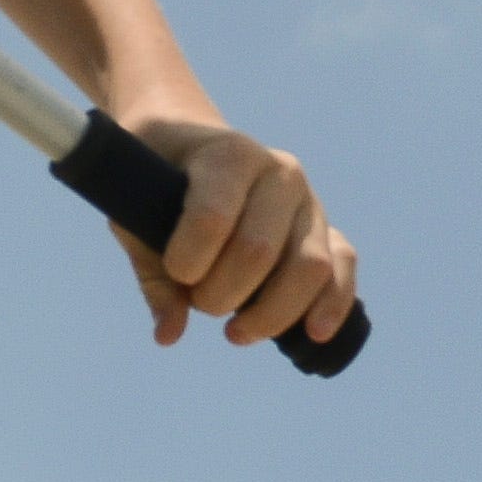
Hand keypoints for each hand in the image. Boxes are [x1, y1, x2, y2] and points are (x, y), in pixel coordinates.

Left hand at [113, 120, 357, 352]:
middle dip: (222, 295)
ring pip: (310, 266)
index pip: (212, 218)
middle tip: (199, 302)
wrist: (187, 145)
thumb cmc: (157, 185)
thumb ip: (154, 277)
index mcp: (230, 156)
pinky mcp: (325, 228)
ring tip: (235, 332)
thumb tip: (169, 336)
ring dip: (270, 313)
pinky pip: (343, 266)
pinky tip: (315, 333)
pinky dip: (333, 302)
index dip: (188, 260)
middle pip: (259, 251)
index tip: (174, 271)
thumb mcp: (139, 220)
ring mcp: (308, 201)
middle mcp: (279, 172)